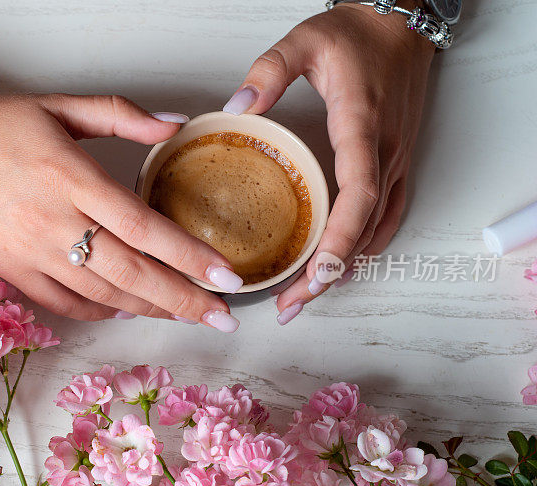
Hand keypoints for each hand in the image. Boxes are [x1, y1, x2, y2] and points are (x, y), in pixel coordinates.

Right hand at [0, 93, 242, 330]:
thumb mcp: (60, 106)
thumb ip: (122, 115)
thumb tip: (177, 125)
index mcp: (71, 178)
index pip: (145, 228)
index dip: (191, 257)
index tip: (228, 277)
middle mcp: (54, 223)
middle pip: (132, 273)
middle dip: (184, 300)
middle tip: (224, 317)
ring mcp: (32, 254)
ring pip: (104, 295)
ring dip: (151, 309)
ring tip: (188, 315)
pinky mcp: (13, 272)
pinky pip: (66, 305)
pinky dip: (103, 312)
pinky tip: (128, 310)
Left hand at [224, 2, 434, 324]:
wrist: (401, 25)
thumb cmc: (356, 36)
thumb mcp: (305, 41)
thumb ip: (268, 72)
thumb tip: (236, 108)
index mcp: (361, 127)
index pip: (359, 193)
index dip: (341, 238)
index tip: (319, 273)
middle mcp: (385, 152)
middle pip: (363, 228)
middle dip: (329, 272)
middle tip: (291, 305)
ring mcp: (396, 161)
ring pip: (376, 231)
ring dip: (344, 269)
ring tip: (305, 297)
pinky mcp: (397, 164)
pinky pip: (387, 218)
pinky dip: (363, 249)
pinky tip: (339, 268)